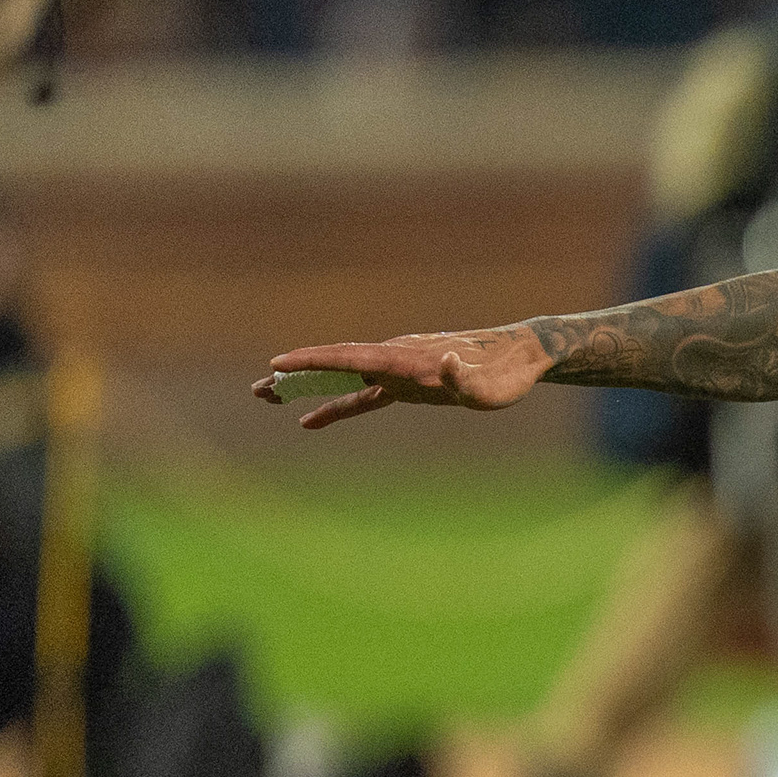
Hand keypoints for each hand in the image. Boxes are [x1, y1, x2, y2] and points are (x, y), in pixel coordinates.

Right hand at [255, 326, 551, 427]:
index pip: (351, 357)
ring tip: (268, 396)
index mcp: (405, 359)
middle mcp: (395, 358)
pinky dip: (336, 405)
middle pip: (336, 364)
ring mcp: (398, 370)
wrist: (519, 358)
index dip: (315, 360)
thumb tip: (450, 359)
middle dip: (297, 375)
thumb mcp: (488, 385)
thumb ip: (464, 374)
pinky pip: (363, 395)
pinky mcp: (406, 384)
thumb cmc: (505, 376)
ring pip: (343, 377)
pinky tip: (311, 420)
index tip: (279, 364)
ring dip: (307, 387)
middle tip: (258, 387)